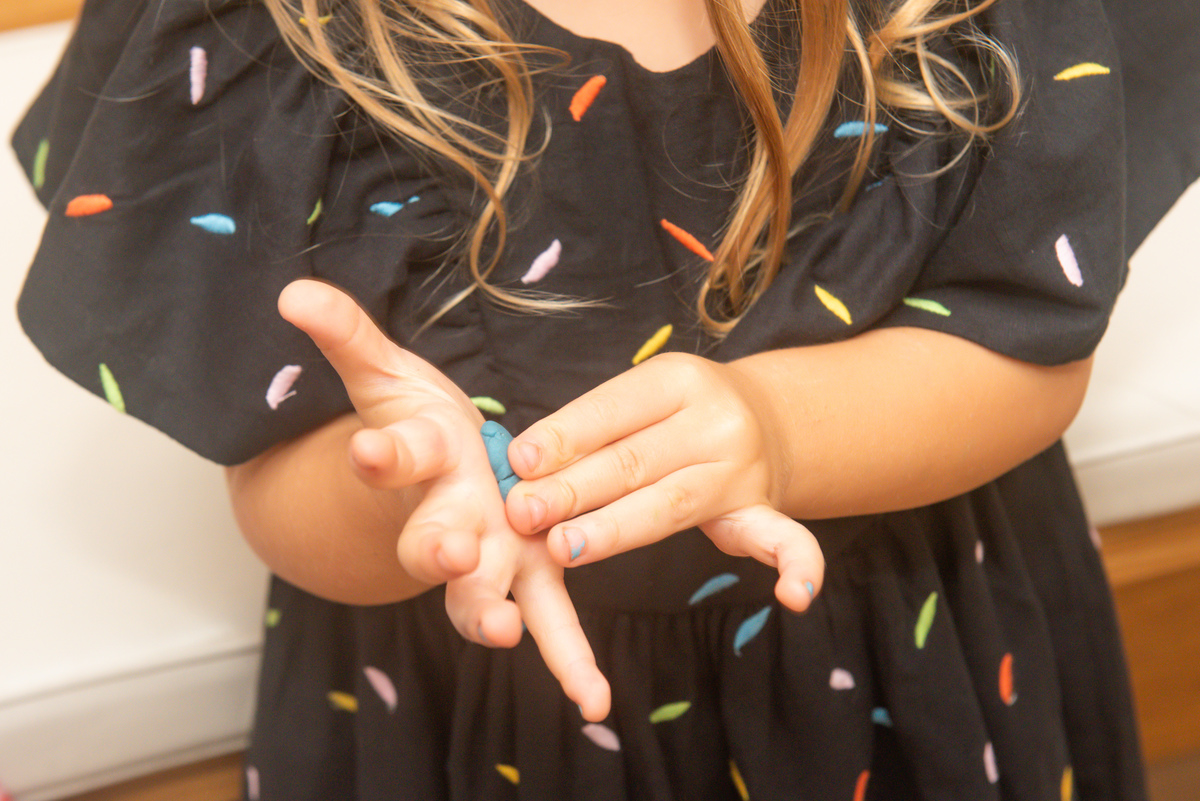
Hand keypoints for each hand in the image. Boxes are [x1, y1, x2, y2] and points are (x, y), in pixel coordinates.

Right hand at [278, 279, 610, 719]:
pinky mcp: (529, 570)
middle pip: (431, 540)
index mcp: (418, 460)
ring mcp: (487, 550)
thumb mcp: (386, 373)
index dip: (380, 453)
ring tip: (507, 635)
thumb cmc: (415, 424)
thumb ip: (349, 336)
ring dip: (492, 614)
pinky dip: (568, 657)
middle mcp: (444, 514)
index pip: (393, 453)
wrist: (435, 476)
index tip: (369, 449)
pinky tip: (594, 702)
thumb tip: (294, 290)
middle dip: (438, 548)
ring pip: (482, 594)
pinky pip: (549, 618)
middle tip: (451, 551)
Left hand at [504, 352, 823, 611]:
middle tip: (522, 514)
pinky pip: (785, 541)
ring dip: (616, 529)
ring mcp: (742, 471)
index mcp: (678, 380)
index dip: (563, 437)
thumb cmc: (672, 413)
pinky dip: (797, 567)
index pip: (611, 410)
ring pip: (672, 504)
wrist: (764, 417)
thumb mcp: (638, 399)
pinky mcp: (760, 512)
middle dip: (572, 490)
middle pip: (633, 461)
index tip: (517, 463)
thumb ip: (587, 430)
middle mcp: (717, 422)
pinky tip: (794, 596)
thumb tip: (520, 467)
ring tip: (563, 548)